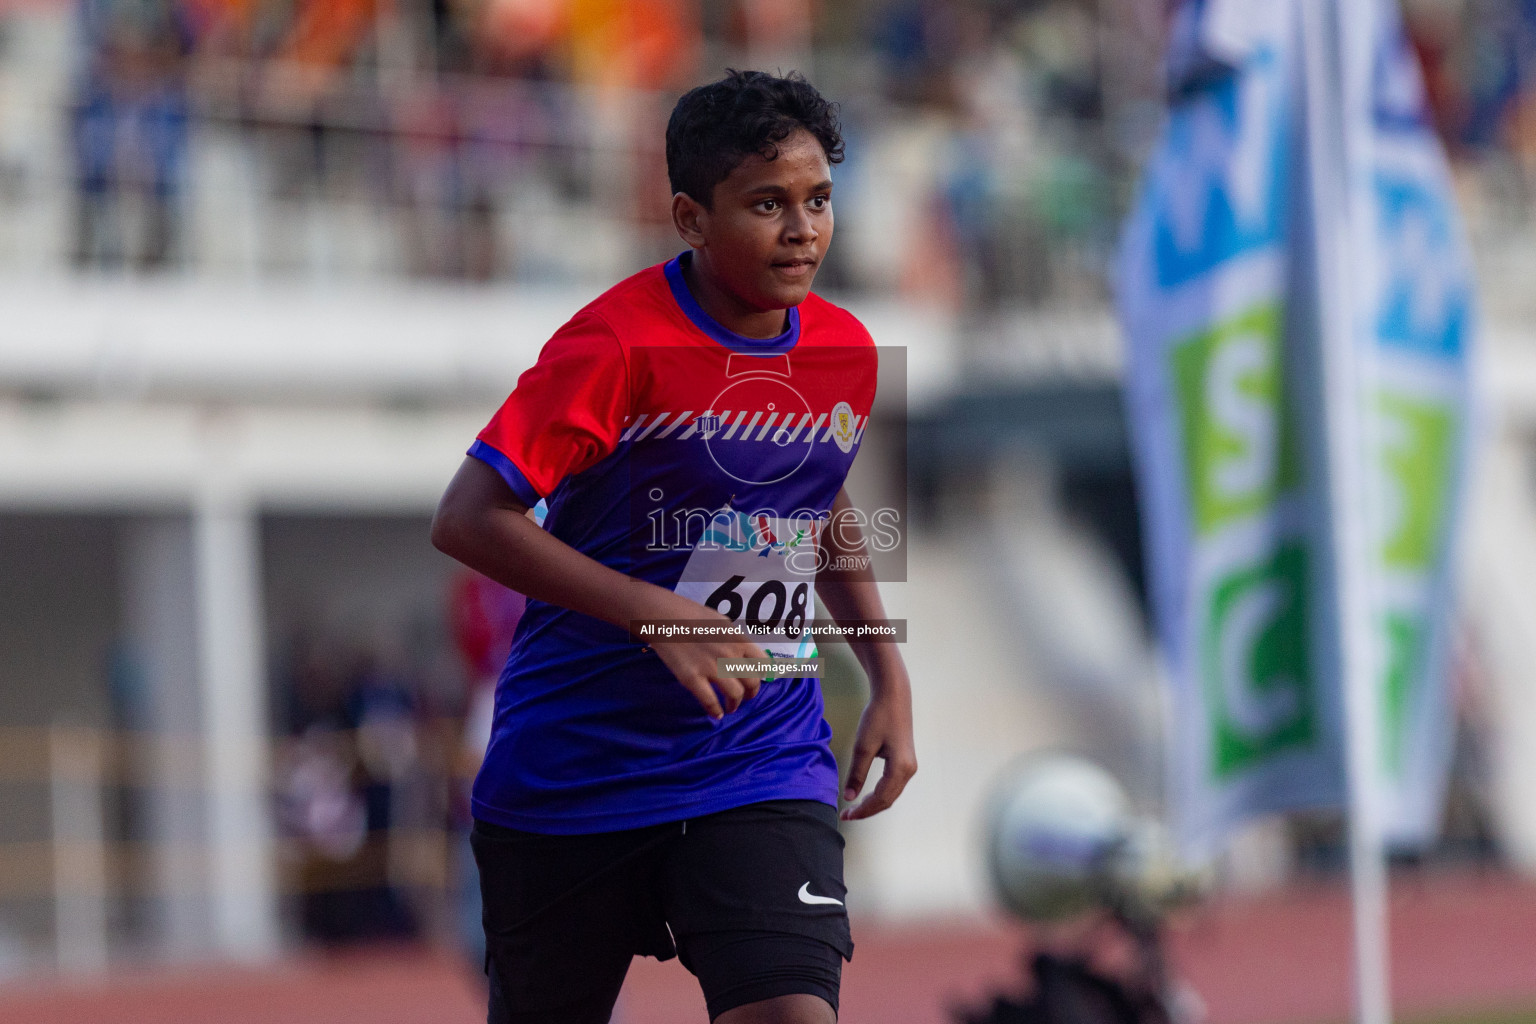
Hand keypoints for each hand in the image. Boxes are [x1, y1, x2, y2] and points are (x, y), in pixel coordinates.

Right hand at [637, 587, 770, 719]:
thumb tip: (744, 653)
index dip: (761, 675)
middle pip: (751, 682)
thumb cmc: (691, 615)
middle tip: (745, 697)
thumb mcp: (721, 622)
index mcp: (738, 639)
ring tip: (730, 707)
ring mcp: (711, 667)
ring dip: (734, 704)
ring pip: (734, 694)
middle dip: (750, 694)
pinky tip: (715, 714)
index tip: (756, 680)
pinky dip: (715, 711)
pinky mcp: (692, 678)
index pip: (763, 663)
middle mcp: (729, 655)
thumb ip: (734, 639)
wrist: (663, 617)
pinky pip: (710, 701)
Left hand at [840, 686, 916, 819]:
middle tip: (846, 815)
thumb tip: (849, 797)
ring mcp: (909, 766)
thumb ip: (856, 774)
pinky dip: (879, 793)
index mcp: (901, 768)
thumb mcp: (863, 746)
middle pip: (887, 800)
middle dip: (867, 810)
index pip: (881, 799)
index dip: (863, 810)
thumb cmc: (878, 717)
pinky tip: (866, 794)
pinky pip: (892, 785)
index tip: (845, 815)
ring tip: (854, 808)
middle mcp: (909, 770)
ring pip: (891, 794)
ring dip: (873, 803)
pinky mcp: (905, 761)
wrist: (893, 695)